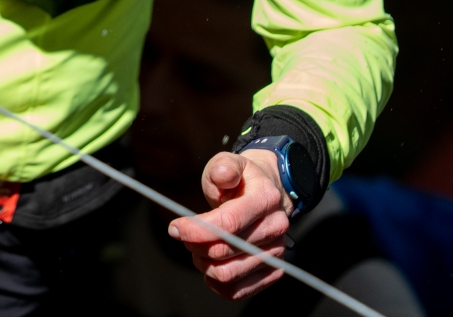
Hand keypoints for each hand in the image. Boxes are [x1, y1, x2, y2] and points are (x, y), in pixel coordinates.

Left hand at [166, 150, 293, 299]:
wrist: (268, 193)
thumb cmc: (242, 180)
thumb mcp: (230, 163)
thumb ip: (223, 167)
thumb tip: (221, 175)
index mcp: (265, 198)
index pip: (228, 223)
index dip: (196, 229)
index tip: (176, 227)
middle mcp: (275, 227)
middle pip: (225, 250)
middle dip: (195, 245)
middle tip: (185, 235)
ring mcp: (276, 251)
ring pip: (229, 274)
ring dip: (203, 264)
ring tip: (197, 249)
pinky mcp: (272, 270)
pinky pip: (238, 290)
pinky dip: (217, 284)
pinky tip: (209, 266)